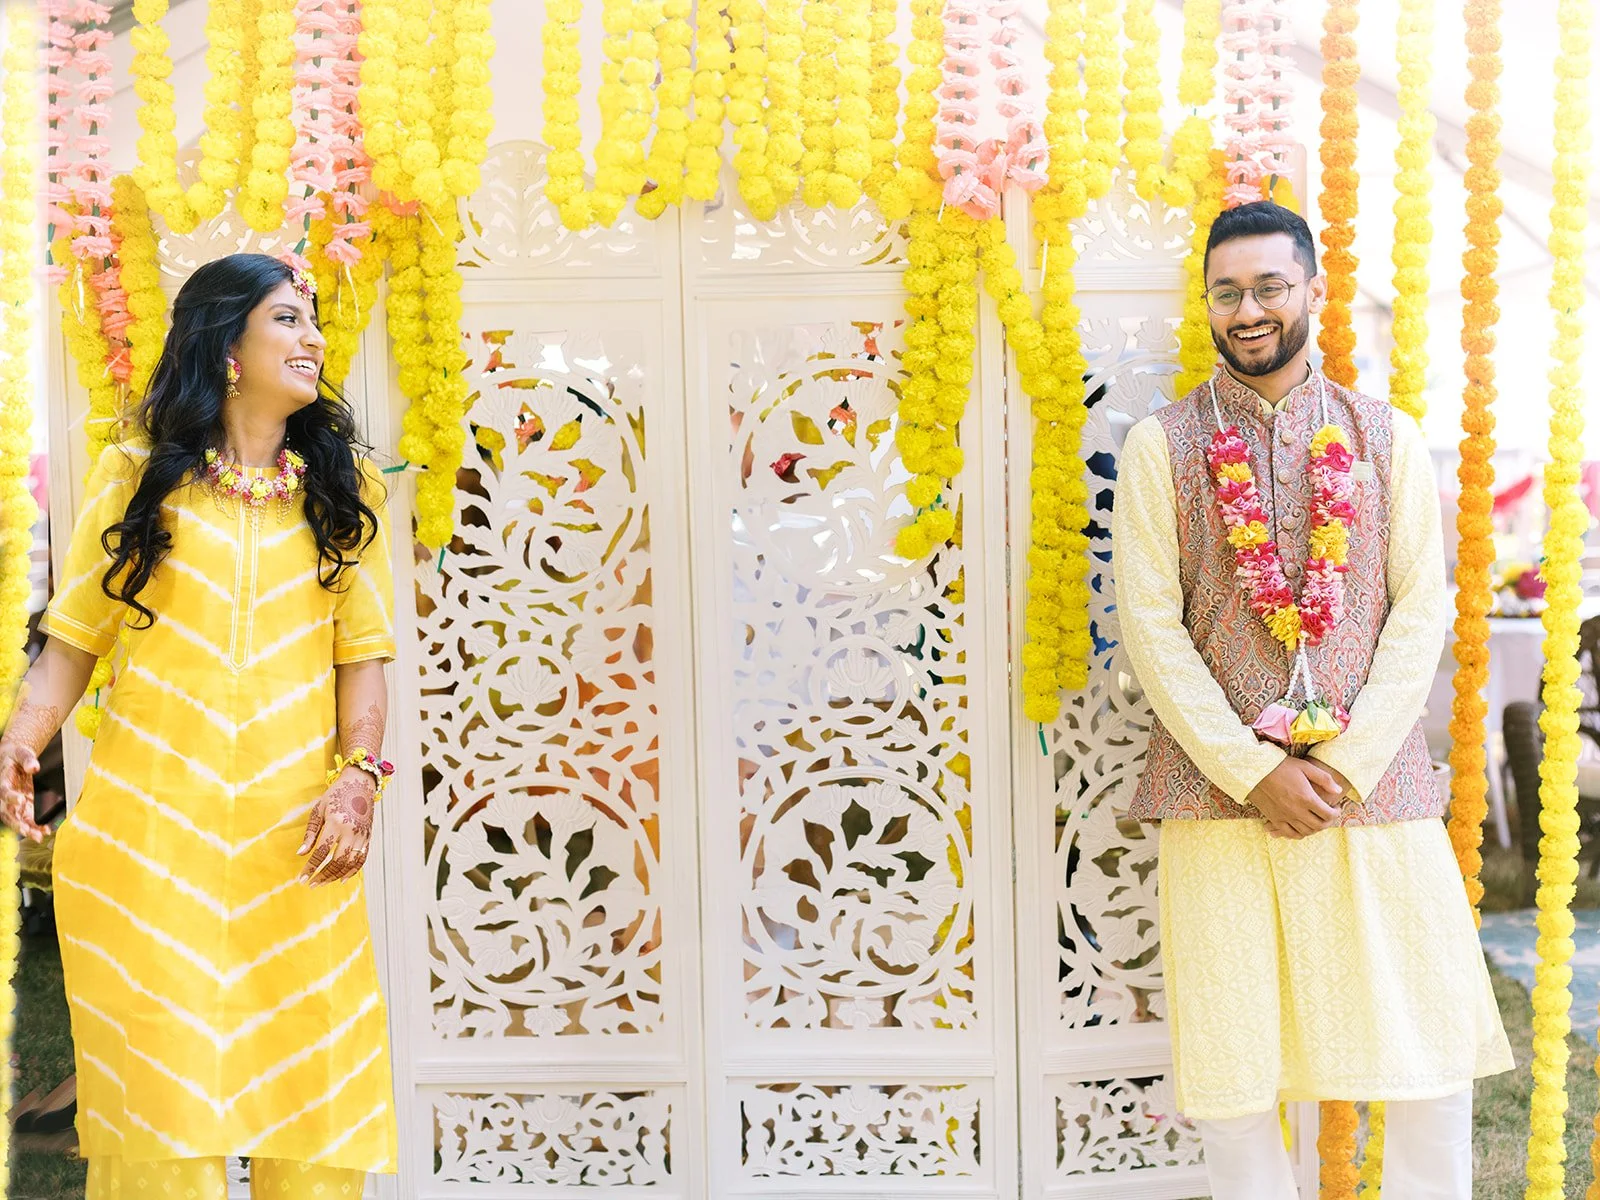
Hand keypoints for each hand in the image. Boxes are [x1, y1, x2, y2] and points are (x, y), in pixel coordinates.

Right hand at [0, 700, 56, 843]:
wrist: (12, 757)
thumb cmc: (15, 754)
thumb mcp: (21, 752)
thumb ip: (27, 759)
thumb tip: (34, 767)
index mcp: (2, 780)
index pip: (3, 791)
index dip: (10, 797)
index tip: (21, 800)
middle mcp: (5, 794)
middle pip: (8, 812)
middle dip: (17, 823)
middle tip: (29, 832)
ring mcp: (12, 801)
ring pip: (16, 818)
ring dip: (26, 828)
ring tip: (39, 836)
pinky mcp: (22, 804)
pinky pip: (25, 817)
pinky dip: (33, 825)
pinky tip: (44, 831)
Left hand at [297, 768, 374, 885]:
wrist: (360, 783)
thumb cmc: (336, 794)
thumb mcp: (319, 810)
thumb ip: (311, 833)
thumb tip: (301, 853)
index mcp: (336, 823)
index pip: (321, 851)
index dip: (311, 867)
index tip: (302, 878)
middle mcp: (351, 831)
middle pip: (337, 861)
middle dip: (323, 875)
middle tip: (311, 884)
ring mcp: (362, 835)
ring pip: (350, 863)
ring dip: (336, 876)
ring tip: (323, 882)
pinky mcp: (368, 836)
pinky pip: (362, 858)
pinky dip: (353, 871)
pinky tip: (342, 879)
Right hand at [1248, 757, 1343, 839]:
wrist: (1255, 770)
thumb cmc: (1281, 766)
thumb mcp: (1305, 767)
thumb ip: (1324, 779)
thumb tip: (1338, 790)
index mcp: (1307, 798)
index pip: (1328, 814)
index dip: (1336, 813)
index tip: (1336, 807)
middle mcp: (1297, 811)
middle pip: (1319, 826)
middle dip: (1328, 822)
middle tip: (1328, 815)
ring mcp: (1285, 817)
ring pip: (1306, 832)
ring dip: (1314, 829)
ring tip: (1316, 820)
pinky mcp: (1274, 819)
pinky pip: (1289, 834)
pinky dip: (1299, 834)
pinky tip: (1301, 828)